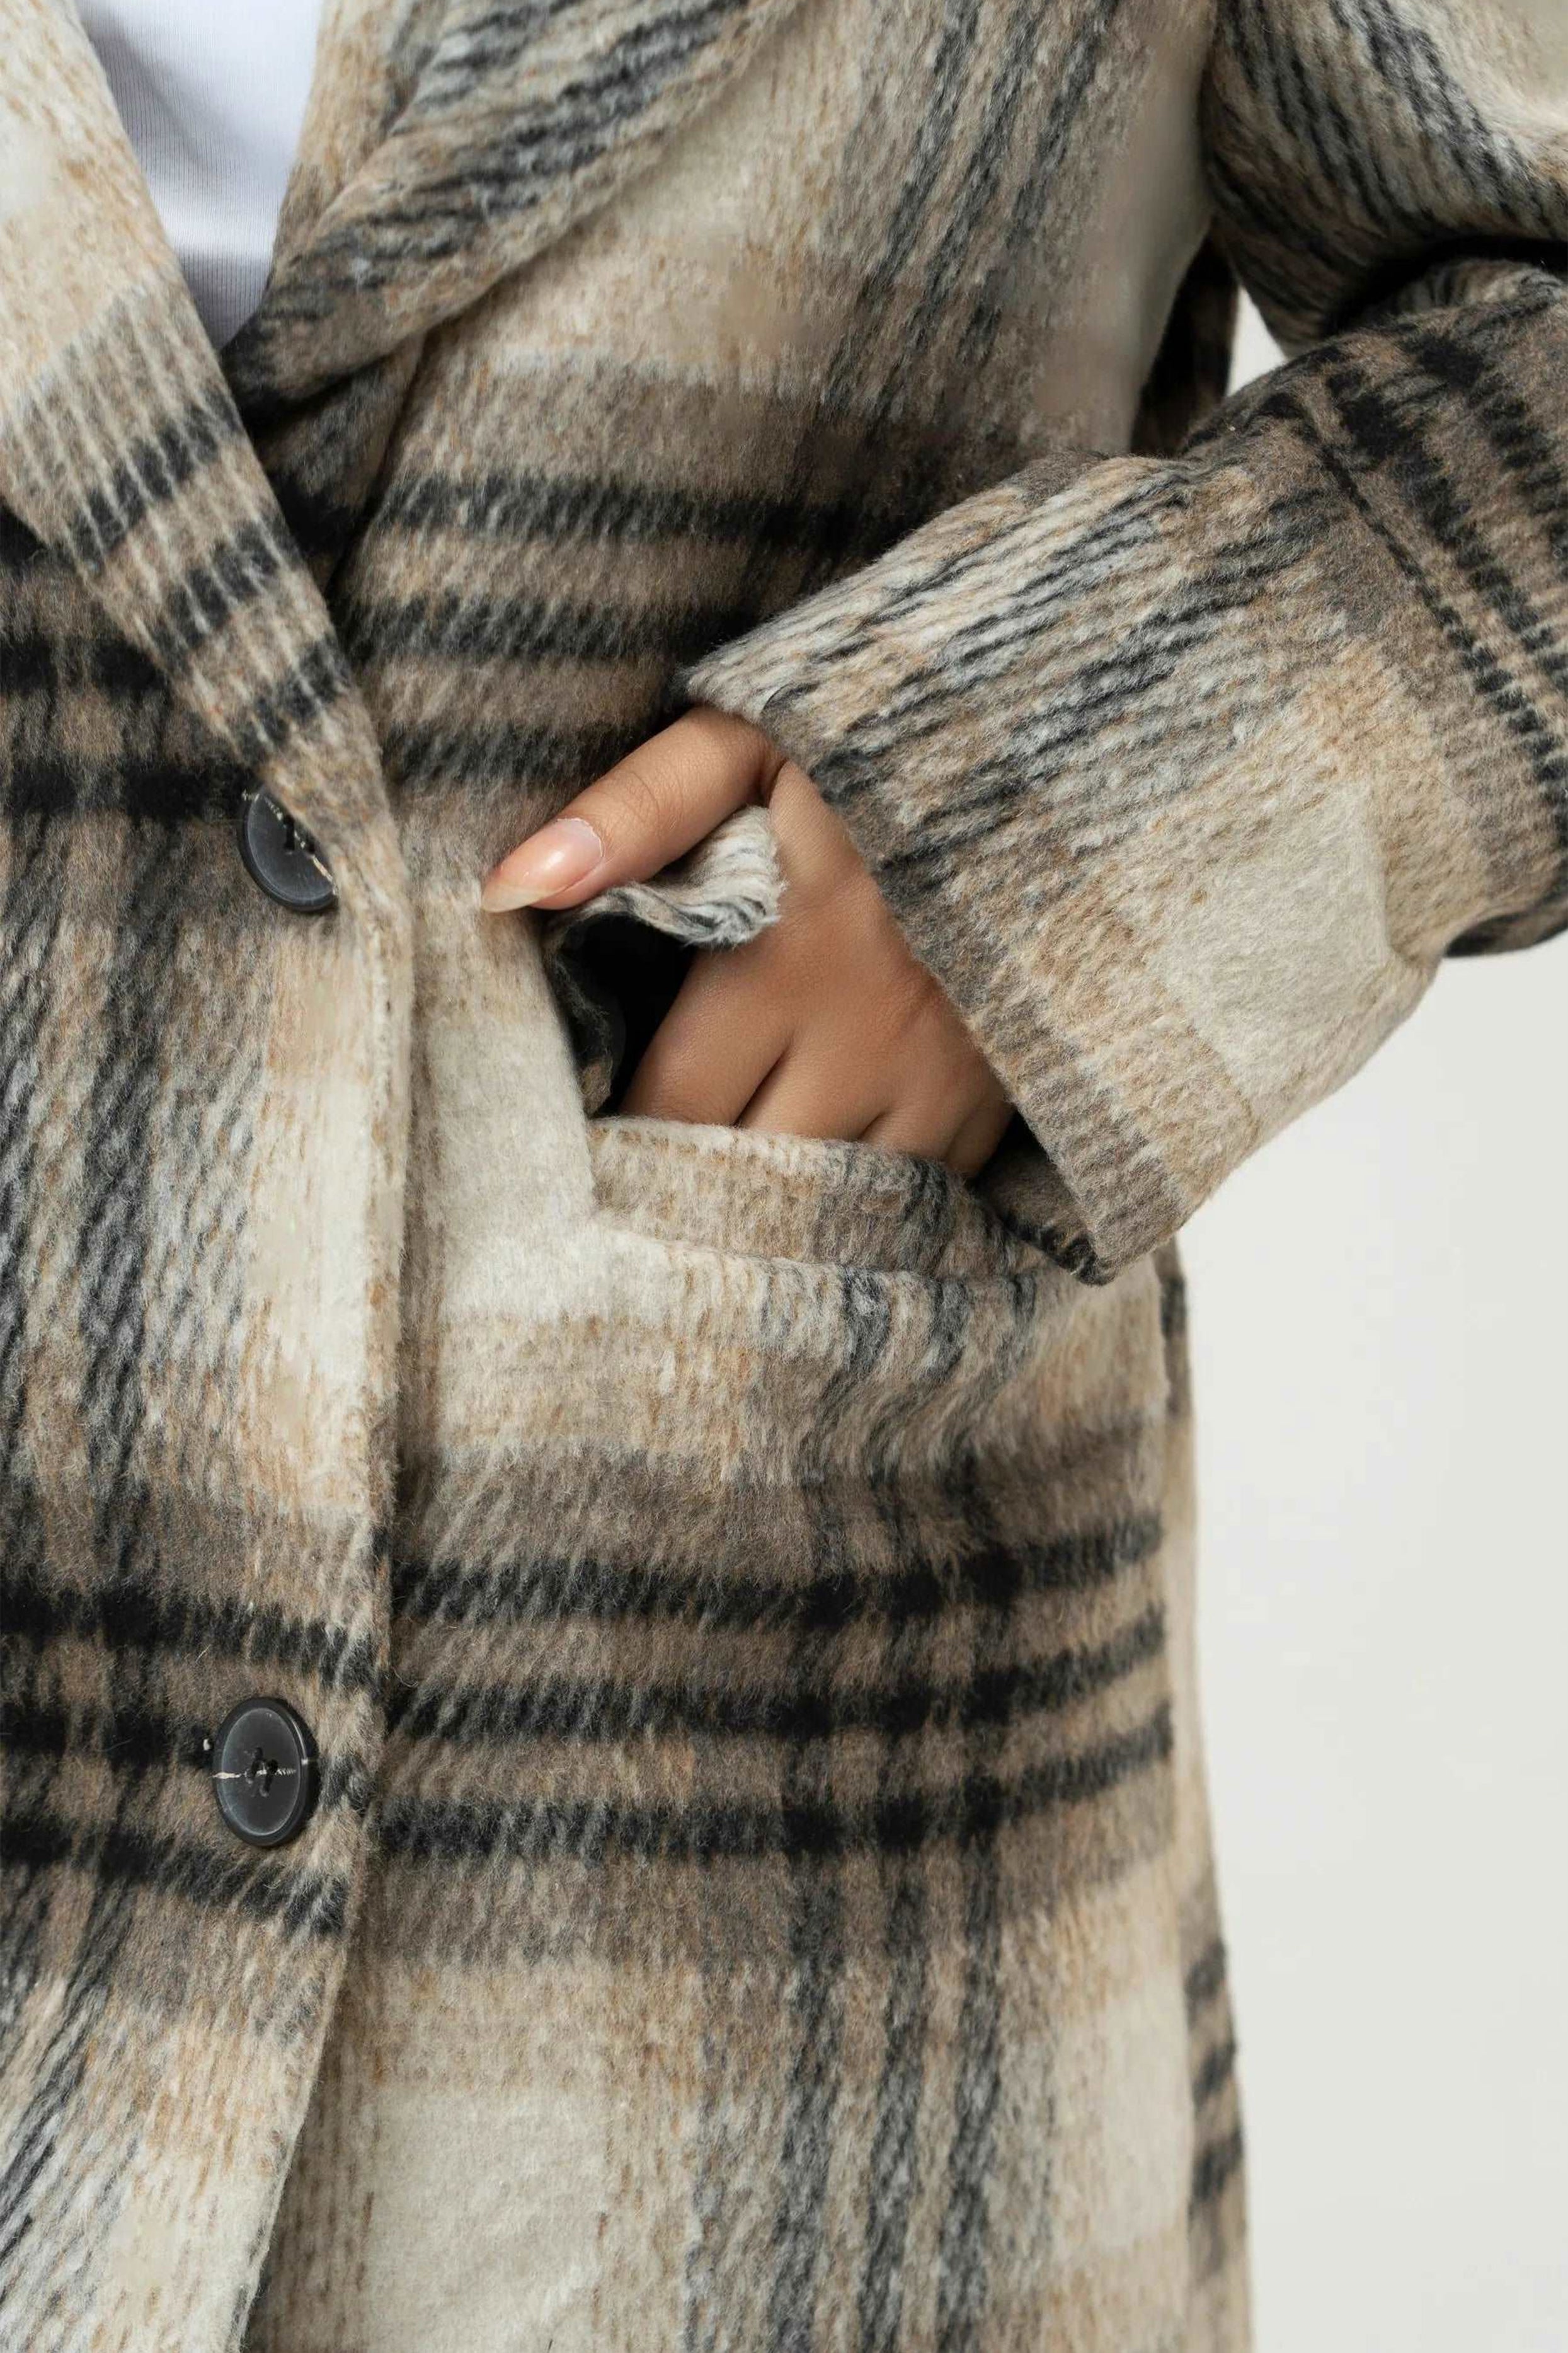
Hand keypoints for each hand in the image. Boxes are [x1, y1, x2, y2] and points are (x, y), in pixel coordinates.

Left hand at [480, 708, 1011, 1173]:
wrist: (1069, 749)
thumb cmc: (878, 742)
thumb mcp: (751, 738)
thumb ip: (635, 808)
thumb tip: (511, 886)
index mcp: (789, 953)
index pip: (668, 1104)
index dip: (613, 1133)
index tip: (578, 1136)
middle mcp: (872, 1038)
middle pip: (744, 1178)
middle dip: (680, 1195)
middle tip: (627, 1198)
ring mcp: (949, 1081)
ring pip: (832, 1213)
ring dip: (770, 1221)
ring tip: (711, 1219)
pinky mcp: (1006, 1101)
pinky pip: (915, 1203)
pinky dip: (857, 1213)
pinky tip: (810, 1203)